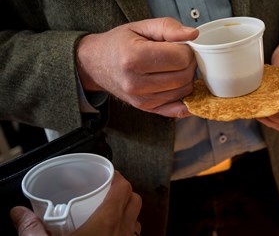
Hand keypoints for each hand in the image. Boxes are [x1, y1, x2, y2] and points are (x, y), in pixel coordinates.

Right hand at [10, 171, 141, 235]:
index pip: (123, 188)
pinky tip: (108, 234)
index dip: (117, 176)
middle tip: (104, 190)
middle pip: (134, 200)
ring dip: (126, 210)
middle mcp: (123, 232)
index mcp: (107, 223)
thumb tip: (18, 213)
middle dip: (122, 191)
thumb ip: (31, 229)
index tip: (106, 173)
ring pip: (136, 218)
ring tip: (106, 210)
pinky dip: (126, 229)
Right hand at [76, 17, 198, 117]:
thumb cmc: (119, 43)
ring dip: (187, 78)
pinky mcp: (147, 109)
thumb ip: (168, 27)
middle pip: (184, 76)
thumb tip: (193, 34)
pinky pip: (179, 109)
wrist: (95, 64)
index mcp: (134, 58)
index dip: (187, 48)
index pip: (180, 57)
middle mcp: (136, 83)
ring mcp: (142, 99)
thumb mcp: (141, 26)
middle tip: (180, 55)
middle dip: (189, 63)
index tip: (179, 44)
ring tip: (174, 67)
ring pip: (185, 91)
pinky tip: (180, 86)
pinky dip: (186, 98)